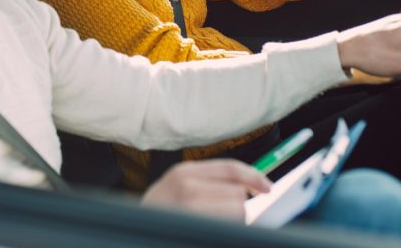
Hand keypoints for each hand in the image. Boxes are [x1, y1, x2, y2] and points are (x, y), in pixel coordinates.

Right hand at [141, 159, 270, 221]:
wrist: (133, 232)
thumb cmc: (156, 215)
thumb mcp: (175, 188)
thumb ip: (204, 182)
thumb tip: (245, 186)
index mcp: (183, 173)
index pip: (230, 168)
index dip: (253, 176)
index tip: (267, 186)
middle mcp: (186, 187)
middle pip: (237, 194)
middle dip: (236, 208)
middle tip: (217, 218)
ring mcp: (190, 210)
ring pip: (236, 213)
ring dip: (231, 223)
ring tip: (209, 227)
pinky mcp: (196, 227)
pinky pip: (229, 229)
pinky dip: (226, 232)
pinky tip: (208, 233)